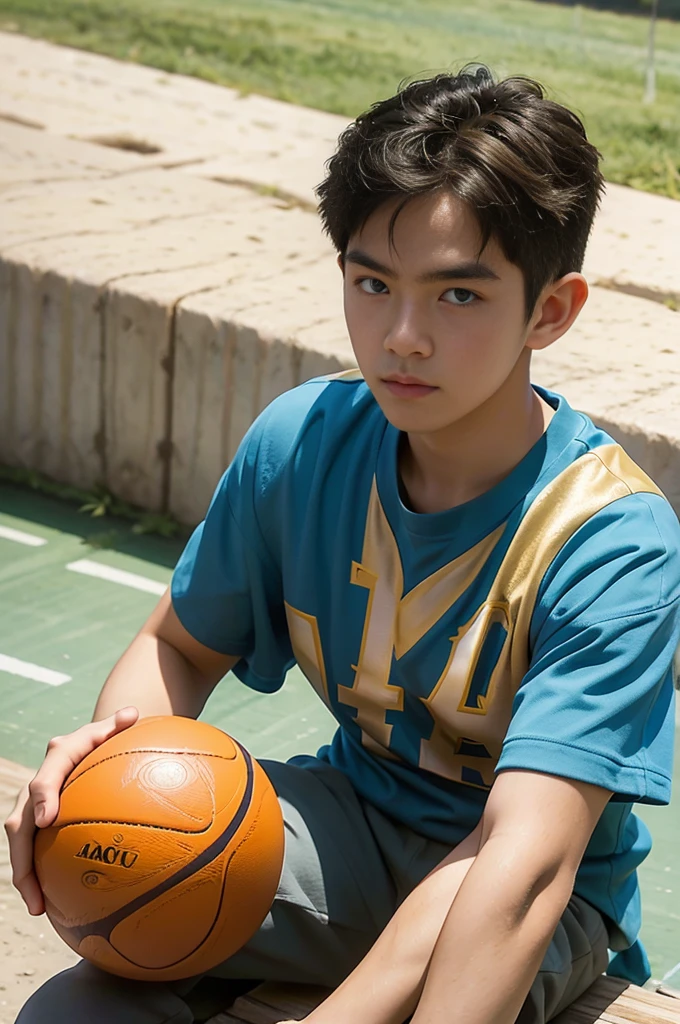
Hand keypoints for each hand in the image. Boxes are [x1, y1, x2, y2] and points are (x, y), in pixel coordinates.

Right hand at [4, 706, 138, 914]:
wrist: (88, 744)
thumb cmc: (105, 739)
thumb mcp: (110, 731)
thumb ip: (118, 726)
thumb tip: (132, 713)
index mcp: (58, 757)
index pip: (45, 777)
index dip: (43, 797)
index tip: (46, 819)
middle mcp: (39, 783)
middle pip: (19, 822)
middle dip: (21, 855)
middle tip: (30, 885)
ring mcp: (35, 805)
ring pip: (20, 844)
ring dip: (25, 875)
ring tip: (38, 906)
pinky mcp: (38, 824)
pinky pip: (33, 852)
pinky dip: (37, 877)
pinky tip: (52, 905)